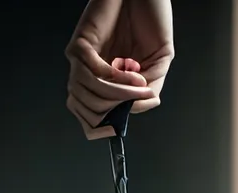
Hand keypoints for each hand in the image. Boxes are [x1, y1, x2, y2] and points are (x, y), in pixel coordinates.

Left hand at [65, 0, 173, 139]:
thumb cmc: (150, 18)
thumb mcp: (158, 61)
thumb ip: (149, 88)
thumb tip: (137, 110)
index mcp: (101, 82)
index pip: (89, 116)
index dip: (101, 129)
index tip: (118, 129)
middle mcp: (87, 74)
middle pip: (90, 111)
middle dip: (119, 112)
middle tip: (142, 99)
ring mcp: (81, 61)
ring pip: (92, 95)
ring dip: (120, 96)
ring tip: (142, 86)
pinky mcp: (80, 46)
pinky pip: (94, 74)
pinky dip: (117, 79)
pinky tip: (134, 73)